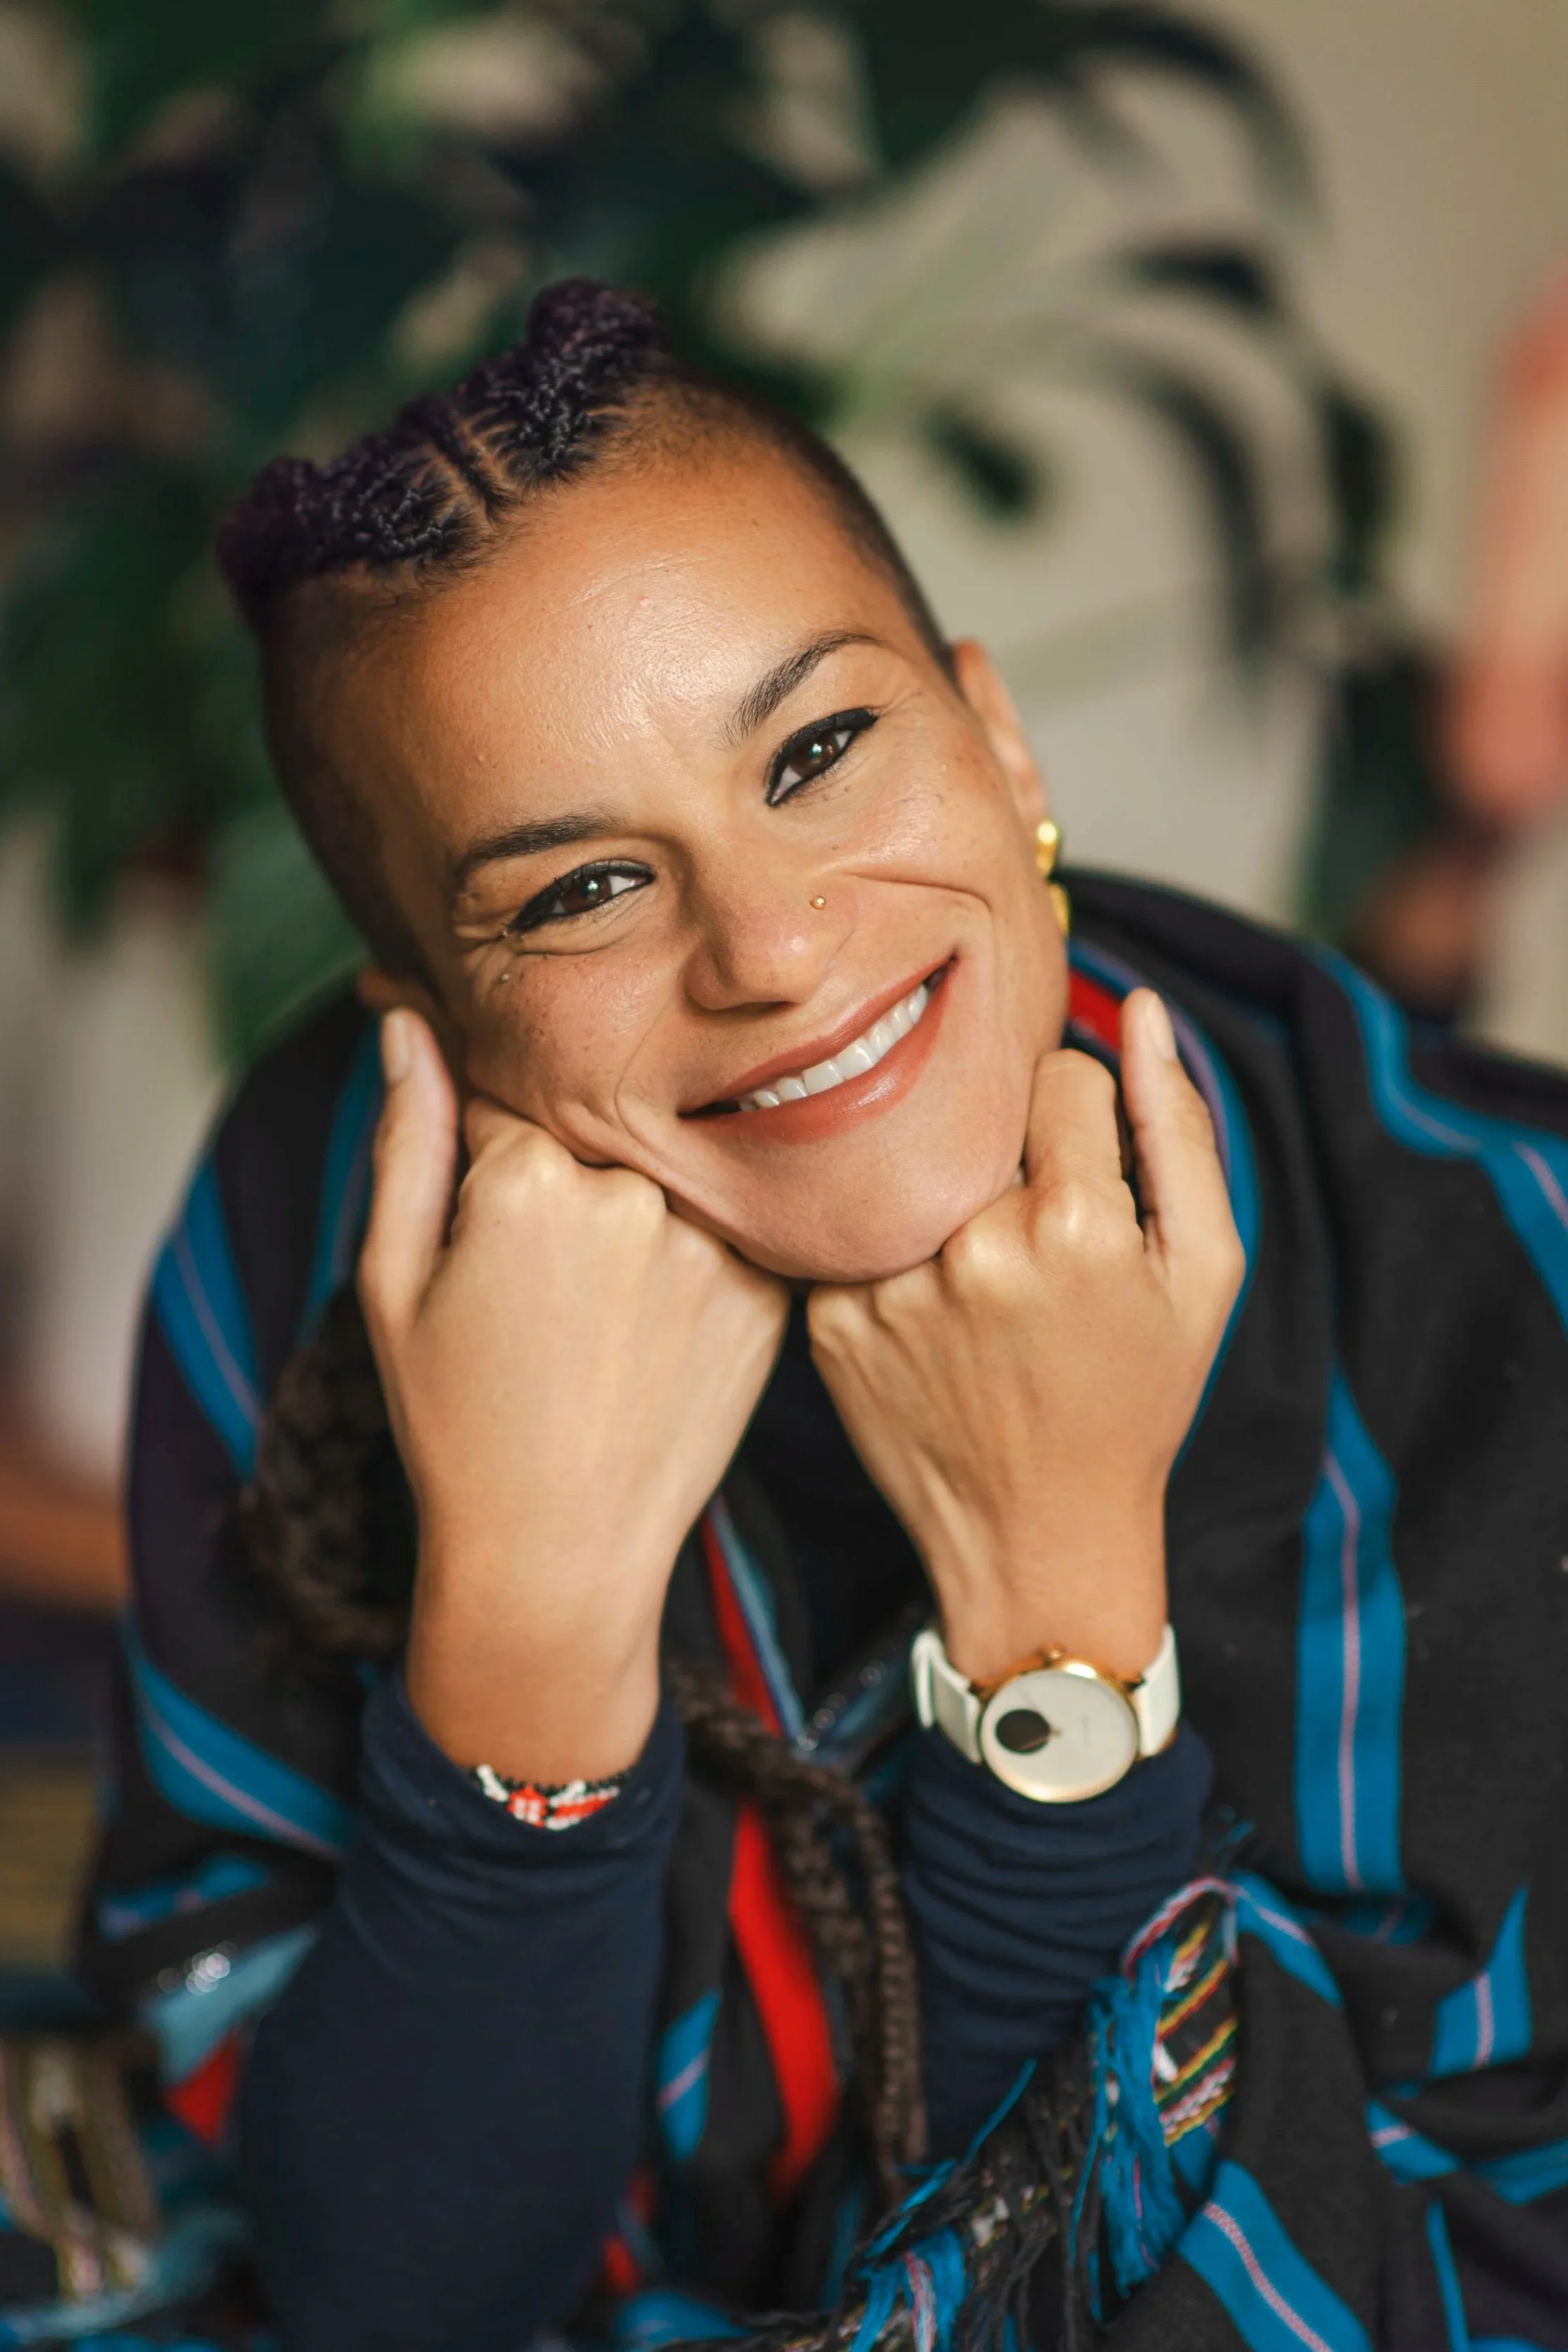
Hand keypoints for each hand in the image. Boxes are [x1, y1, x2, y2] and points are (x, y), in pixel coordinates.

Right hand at [359, 1010, 789, 1781]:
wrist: (559, 1556)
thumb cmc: (457, 1421)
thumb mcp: (396, 1279)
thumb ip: (409, 1135)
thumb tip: (406, 1017)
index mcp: (533, 1177)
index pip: (513, 1085)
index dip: (491, 1139)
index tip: (488, 1201)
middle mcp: (638, 1192)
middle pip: (598, 1122)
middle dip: (565, 1166)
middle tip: (544, 1274)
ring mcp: (717, 1241)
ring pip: (668, 1167)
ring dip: (637, 1203)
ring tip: (596, 1311)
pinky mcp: (771, 1289)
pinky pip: (726, 1222)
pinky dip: (692, 1249)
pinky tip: (650, 1326)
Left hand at [808, 990, 1242, 1683]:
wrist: (1036, 1535)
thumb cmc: (1135, 1397)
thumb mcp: (1201, 1271)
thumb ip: (1176, 1127)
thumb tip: (1136, 1006)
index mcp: (1074, 1224)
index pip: (1062, 1073)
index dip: (1085, 1121)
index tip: (1088, 1180)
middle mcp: (970, 1246)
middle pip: (977, 1115)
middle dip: (1009, 1153)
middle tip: (1032, 1233)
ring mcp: (888, 1284)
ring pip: (912, 1164)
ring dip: (946, 1196)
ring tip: (982, 1281)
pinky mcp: (828, 1318)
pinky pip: (860, 1228)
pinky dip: (895, 1251)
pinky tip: (932, 1315)